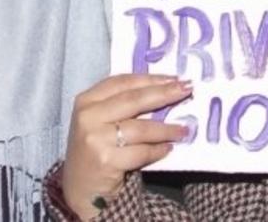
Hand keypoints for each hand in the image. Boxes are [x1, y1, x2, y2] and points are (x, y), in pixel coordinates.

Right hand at [60, 74, 190, 216]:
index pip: (123, 82)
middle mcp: (88, 116)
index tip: (175, 78)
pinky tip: (168, 149)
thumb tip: (165, 89)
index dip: (151, 78)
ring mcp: (96, 139)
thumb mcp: (101, 121)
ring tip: (183, 130)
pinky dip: (157, 150)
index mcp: (87, 100)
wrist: (81, 189)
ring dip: (166, 129)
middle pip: (133, 99)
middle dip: (163, 93)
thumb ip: (123, 105)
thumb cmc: (96, 150)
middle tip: (187, 90)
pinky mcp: (106, 160)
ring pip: (141, 128)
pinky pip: (141, 152)